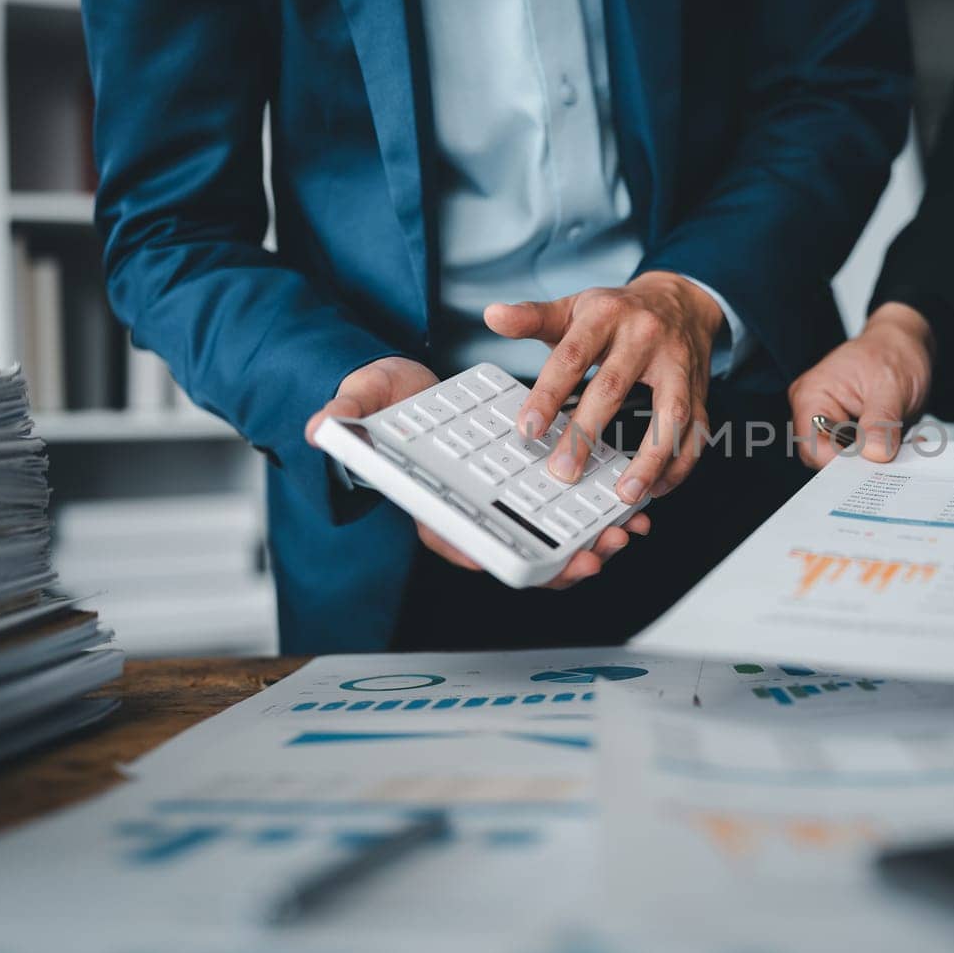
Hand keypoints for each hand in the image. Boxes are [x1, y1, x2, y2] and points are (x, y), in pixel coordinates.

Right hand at [304, 356, 648, 588]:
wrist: (406, 386)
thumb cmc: (381, 402)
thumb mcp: (360, 400)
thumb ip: (347, 416)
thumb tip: (322, 428)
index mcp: (431, 504)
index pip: (461, 544)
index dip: (498, 559)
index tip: (532, 566)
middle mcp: (471, 512)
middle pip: (517, 551)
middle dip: (560, 560)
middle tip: (598, 555)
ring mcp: (502, 503)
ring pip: (549, 538)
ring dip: (588, 542)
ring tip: (625, 535)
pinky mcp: (528, 486)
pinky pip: (565, 511)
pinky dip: (596, 515)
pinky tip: (630, 512)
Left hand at [484, 271, 721, 502]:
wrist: (681, 300)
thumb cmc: (619, 312)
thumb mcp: (574, 306)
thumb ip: (532, 316)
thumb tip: (492, 316)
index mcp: (606, 315)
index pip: (571, 356)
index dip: (548, 394)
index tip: (528, 429)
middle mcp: (645, 337)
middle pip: (614, 387)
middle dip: (588, 433)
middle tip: (564, 471)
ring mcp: (677, 365)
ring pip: (670, 414)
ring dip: (650, 457)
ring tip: (626, 493)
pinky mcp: (700, 390)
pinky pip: (697, 431)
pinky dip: (680, 463)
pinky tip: (657, 487)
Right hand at [787, 302, 934, 467]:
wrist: (905, 344)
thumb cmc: (892, 353)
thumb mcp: (891, 387)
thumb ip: (881, 422)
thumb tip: (874, 454)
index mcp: (812, 395)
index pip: (812, 447)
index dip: (841, 463)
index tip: (872, 466)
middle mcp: (814, 411)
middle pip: (825, 457)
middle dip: (860, 462)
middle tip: (891, 456)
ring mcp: (831, 422)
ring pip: (845, 459)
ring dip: (873, 457)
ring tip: (898, 441)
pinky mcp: (848, 431)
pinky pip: (859, 453)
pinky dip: (879, 452)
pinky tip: (898, 440)